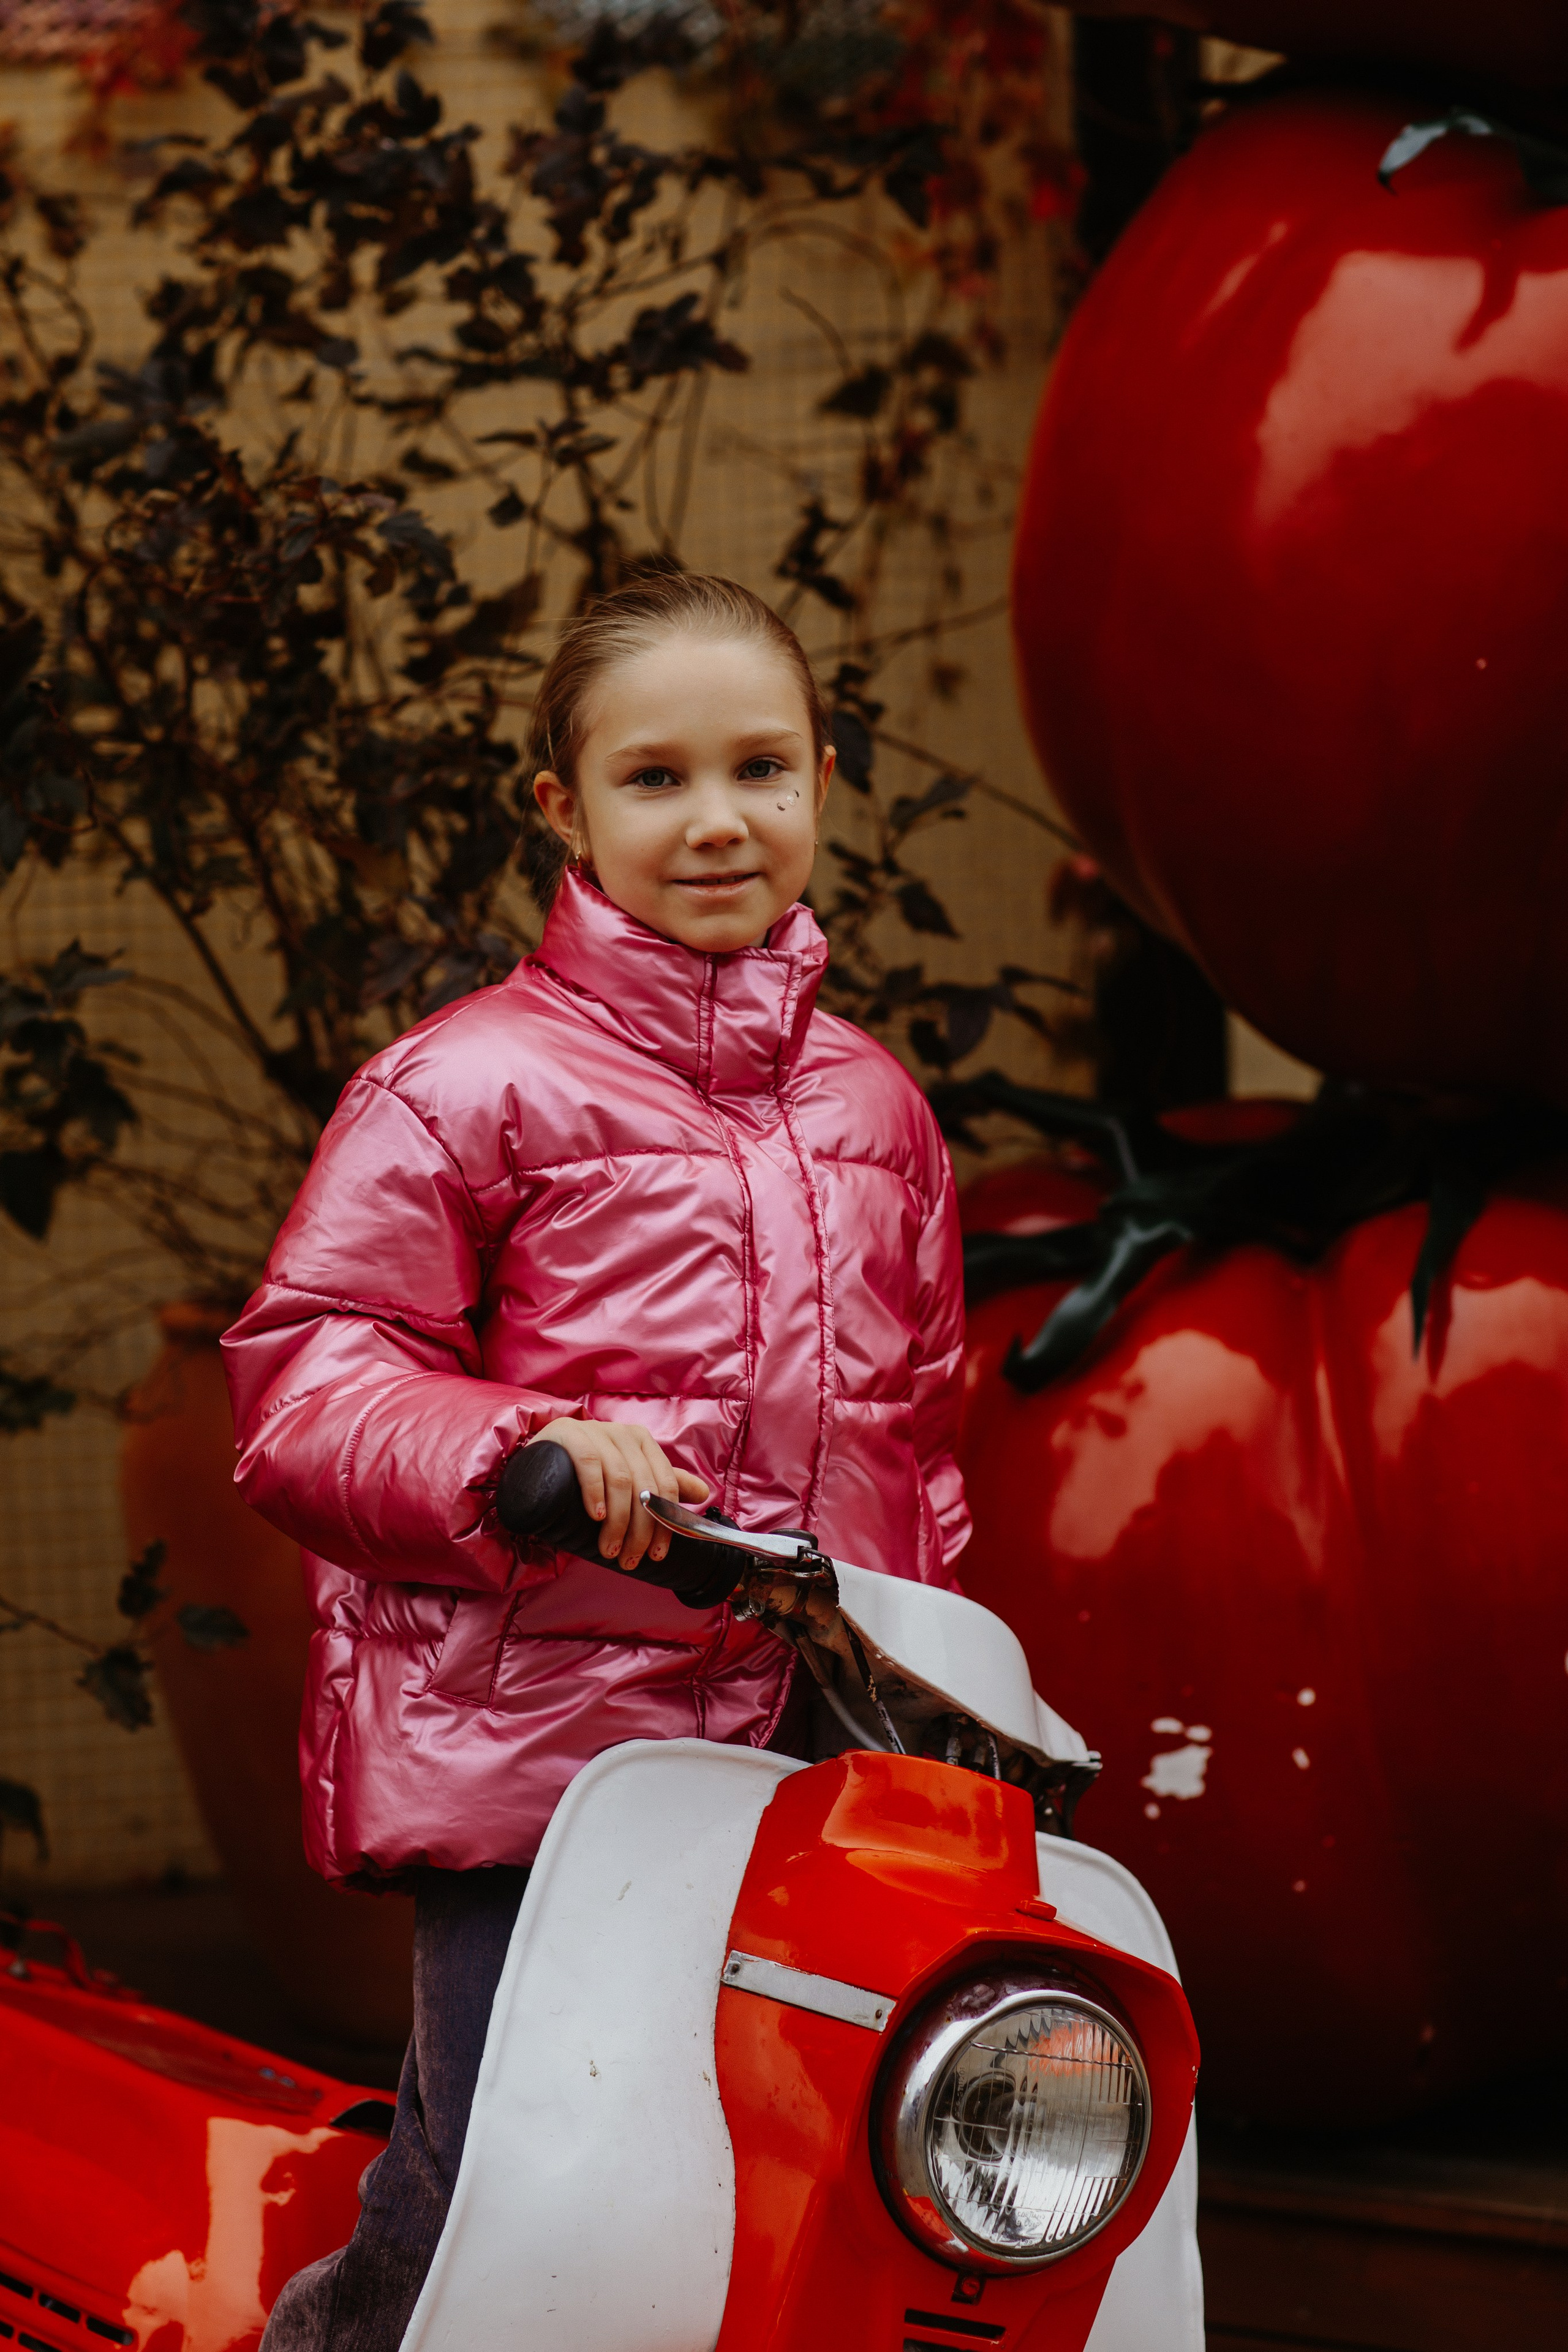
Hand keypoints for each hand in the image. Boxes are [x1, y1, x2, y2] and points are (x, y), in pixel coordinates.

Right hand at [534, 1418, 710, 1572]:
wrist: (541, 1454)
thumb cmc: (589, 1472)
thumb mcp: (628, 1476)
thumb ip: (662, 1483)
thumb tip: (704, 1493)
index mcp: (644, 1442)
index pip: (666, 1485)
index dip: (665, 1523)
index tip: (657, 1555)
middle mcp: (624, 1434)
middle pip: (645, 1487)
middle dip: (640, 1530)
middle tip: (629, 1560)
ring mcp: (597, 1431)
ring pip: (620, 1481)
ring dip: (617, 1522)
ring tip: (609, 1550)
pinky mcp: (570, 1434)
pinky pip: (589, 1463)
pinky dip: (595, 1492)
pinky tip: (595, 1516)